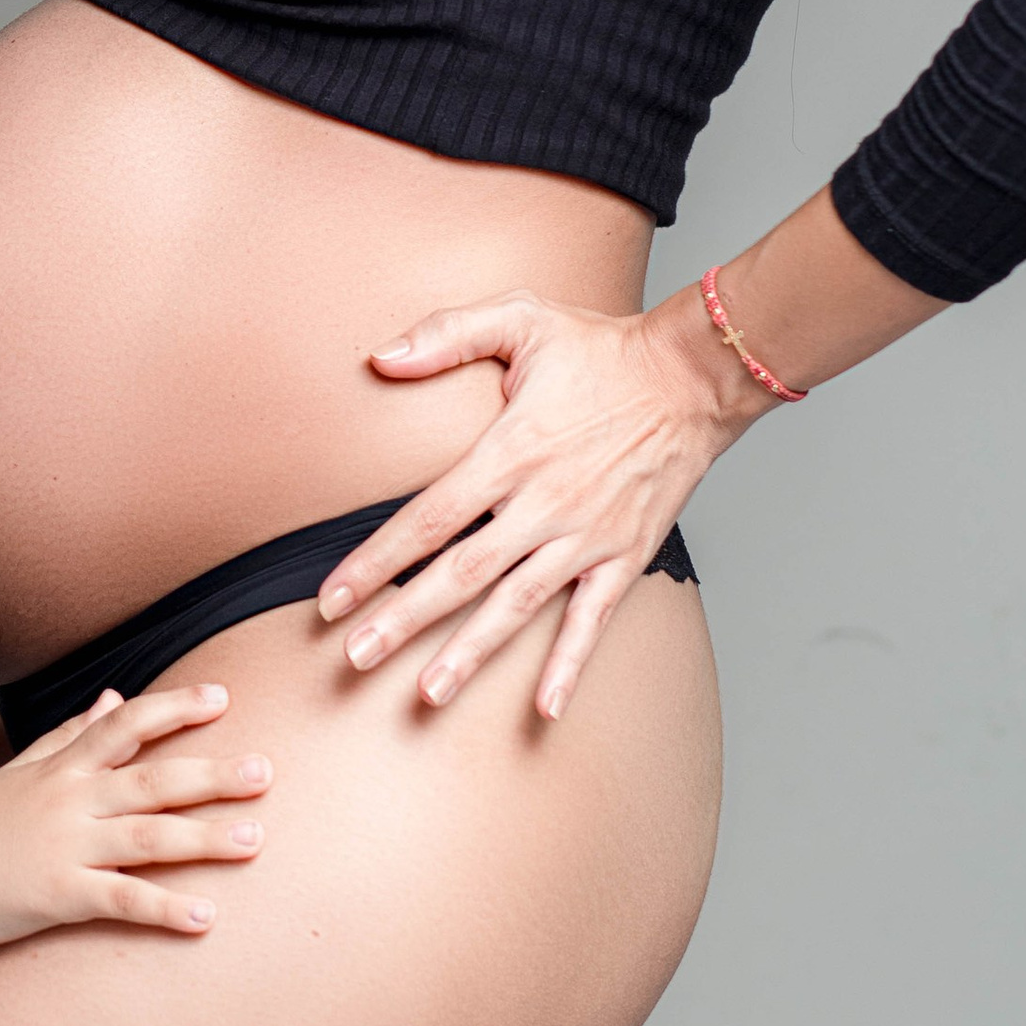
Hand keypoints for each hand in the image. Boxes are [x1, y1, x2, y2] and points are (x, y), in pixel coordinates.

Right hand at [0, 683, 271, 945]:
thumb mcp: (23, 767)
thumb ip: (71, 733)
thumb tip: (114, 696)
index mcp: (65, 767)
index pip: (127, 724)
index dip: (174, 707)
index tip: (222, 696)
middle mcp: (71, 800)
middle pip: (152, 780)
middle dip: (211, 774)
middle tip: (265, 771)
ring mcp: (67, 847)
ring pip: (146, 837)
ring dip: (203, 839)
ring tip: (254, 839)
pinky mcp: (59, 895)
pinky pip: (119, 900)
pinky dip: (162, 908)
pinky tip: (204, 918)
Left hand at [314, 286, 767, 721]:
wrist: (692, 377)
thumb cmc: (601, 348)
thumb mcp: (521, 316)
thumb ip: (447, 333)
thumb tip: (379, 357)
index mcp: (510, 451)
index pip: (427, 518)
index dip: (376, 560)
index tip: (333, 595)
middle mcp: (544, 503)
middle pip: (460, 573)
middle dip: (403, 619)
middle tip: (354, 656)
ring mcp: (585, 536)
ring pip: (516, 605)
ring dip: (470, 652)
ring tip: (427, 693)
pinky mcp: (624, 556)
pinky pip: (593, 620)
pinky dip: (569, 664)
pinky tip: (545, 708)